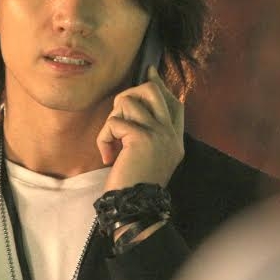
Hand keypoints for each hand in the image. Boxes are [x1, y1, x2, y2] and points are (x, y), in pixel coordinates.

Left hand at [97, 65, 184, 191]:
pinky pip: (115, 122)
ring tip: (112, 142)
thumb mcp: (149, 157)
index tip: (149, 72)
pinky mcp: (142, 137)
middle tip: (117, 116)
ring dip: (112, 119)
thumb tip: (136, 106)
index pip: (173, 102)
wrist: (135, 208)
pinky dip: (104, 137)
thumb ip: (148, 133)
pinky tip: (108, 156)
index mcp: (175, 140)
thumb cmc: (134, 186)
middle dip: (129, 96)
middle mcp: (171, 134)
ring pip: (129, 100)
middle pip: (153, 91)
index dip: (160, 85)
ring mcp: (159, 134)